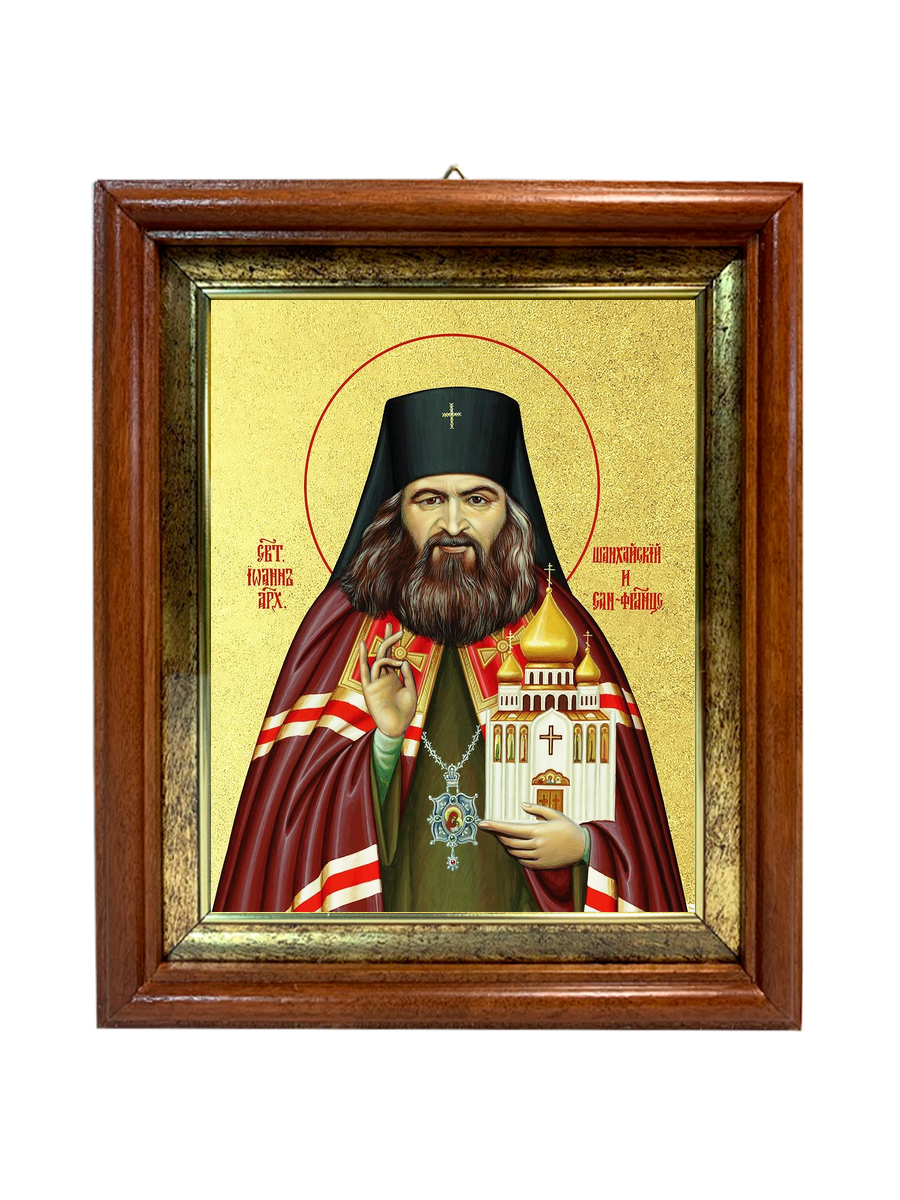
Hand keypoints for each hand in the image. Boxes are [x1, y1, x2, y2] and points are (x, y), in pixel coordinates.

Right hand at [358, 623, 417, 738]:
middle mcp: (384, 677)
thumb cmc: (406, 712)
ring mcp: (376, 682)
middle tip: (394, 627)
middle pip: (384, 653)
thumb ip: (408, 675)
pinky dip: (363, 658)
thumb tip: (402, 660)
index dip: (393, 641)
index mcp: (394, 677)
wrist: (397, 728)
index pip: (392, 655)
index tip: (396, 628)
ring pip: (378, 661)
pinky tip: (363, 645)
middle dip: (388, 639)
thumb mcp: (411, 691)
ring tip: (397, 661)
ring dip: (387, 656)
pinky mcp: (369, 689)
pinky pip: (365, 672)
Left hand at [479, 804, 587, 869]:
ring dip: (507, 844)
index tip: (482, 823)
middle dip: (498, 835)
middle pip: (509, 841)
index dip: (494, 826)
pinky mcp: (541, 864)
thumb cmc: (569, 828)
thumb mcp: (555, 814)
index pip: (509, 828)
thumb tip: (522, 805)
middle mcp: (535, 845)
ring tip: (506, 837)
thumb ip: (537, 809)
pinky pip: (523, 861)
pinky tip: (519, 848)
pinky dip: (518, 854)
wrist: (583, 847)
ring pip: (514, 851)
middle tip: (493, 829)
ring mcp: (538, 856)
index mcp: (537, 831)